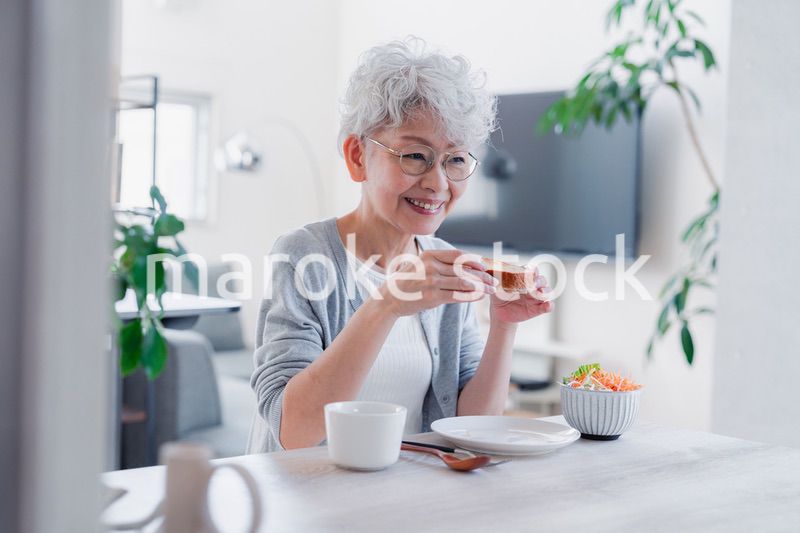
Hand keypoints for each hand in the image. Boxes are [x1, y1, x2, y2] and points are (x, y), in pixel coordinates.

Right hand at [377, 249, 496, 317]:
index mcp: (428, 255)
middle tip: (493, 280)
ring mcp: (430, 282)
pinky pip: (457, 295)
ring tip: (490, 289)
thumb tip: (464, 264)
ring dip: (480, 286)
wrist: (390, 299)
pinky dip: (470, 296)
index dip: (473, 260)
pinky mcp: (432, 297)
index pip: (457, 255)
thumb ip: (439, 263)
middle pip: (463, 269)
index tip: (484, 265)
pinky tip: (479, 296)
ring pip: (463, 282)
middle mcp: (430, 266)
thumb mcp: (420, 265)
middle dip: (482, 275)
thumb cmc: (408, 282)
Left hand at [489, 270, 553, 323]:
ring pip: (547, 291)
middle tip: (532, 284)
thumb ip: (497, 279)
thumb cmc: (499, 296)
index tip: (529, 273)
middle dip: (539, 281)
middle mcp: (533, 286)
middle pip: (542, 280)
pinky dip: (549, 305)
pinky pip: (548, 306)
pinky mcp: (538, 308)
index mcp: (524, 278)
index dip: (532, 271)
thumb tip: (494, 271)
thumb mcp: (496, 287)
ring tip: (539, 293)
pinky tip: (547, 306)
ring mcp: (536, 297)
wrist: (500, 313)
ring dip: (545, 291)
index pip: (532, 271)